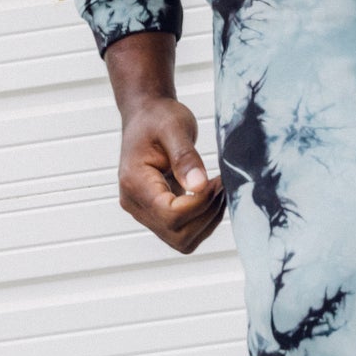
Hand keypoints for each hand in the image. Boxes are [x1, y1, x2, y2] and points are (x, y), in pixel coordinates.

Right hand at [104, 32, 225, 253]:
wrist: (146, 115)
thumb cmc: (157, 117)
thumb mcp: (174, 127)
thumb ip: (185, 157)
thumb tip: (199, 186)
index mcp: (134, 183)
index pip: (170, 215)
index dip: (199, 204)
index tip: (216, 180)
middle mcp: (135, 204)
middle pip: (177, 234)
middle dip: (206, 214)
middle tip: (221, 185)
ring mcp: (145, 212)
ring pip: (182, 240)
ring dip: (207, 221)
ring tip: (219, 190)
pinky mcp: (158, 213)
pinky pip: (183, 231)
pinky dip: (204, 220)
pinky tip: (213, 195)